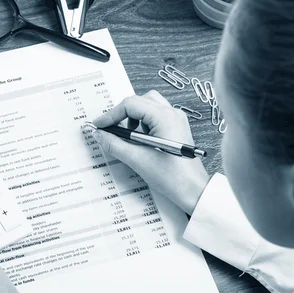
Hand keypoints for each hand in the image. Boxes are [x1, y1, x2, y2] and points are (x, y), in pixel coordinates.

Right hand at [92, 91, 209, 214]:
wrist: (194, 191)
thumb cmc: (173, 177)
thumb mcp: (137, 160)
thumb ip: (114, 145)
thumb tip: (99, 134)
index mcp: (164, 117)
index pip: (130, 105)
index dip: (111, 115)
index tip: (99, 126)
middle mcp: (172, 114)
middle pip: (139, 101)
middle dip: (121, 114)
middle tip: (109, 129)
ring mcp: (176, 120)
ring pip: (147, 106)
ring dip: (132, 118)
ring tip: (126, 136)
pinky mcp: (176, 129)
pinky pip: (155, 117)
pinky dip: (142, 123)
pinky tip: (138, 140)